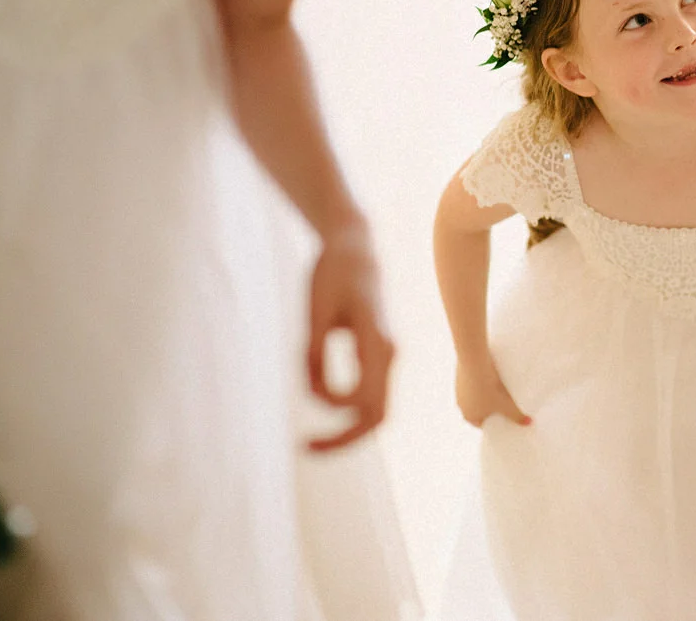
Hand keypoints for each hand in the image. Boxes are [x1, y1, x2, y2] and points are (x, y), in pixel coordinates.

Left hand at [306, 227, 395, 451]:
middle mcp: (390, 353)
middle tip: (305, 448)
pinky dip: (347, 407)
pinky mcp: (378, 354)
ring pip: (376, 408)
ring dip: (346, 427)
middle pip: (377, 416)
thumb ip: (314, 354)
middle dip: (344, 439)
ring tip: (311, 439)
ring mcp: (387, 355)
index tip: (307, 405)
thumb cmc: (333, 273)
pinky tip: (323, 404)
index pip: (368, 403)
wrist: (356, 245)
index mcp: (379, 343)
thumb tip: (314, 396)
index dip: (337, 416)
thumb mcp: (315, 312)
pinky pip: (370, 393)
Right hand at [455, 355, 530, 427]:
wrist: (475, 361)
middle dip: (491, 407)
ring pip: (476, 395)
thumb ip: (517, 415)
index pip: (483, 424)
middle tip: (505, 402)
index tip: (505, 417)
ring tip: (500, 387)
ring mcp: (459, 390)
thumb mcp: (507, 404)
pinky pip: (474, 382)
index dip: (495, 421)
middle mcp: (461, 405)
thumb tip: (528, 422)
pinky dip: (482, 381)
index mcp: (469, 416)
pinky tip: (492, 375)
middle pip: (479, 409)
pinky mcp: (461, 375)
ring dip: (486, 393)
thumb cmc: (489, 388)